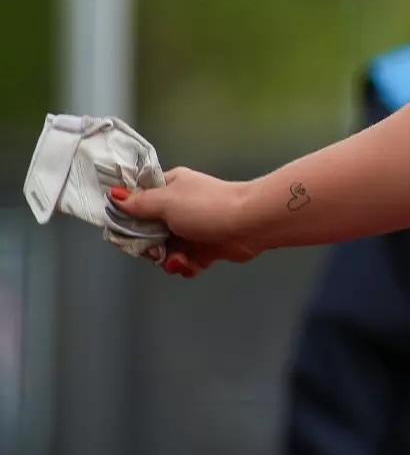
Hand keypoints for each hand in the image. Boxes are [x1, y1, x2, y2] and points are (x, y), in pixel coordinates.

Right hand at [112, 167, 261, 277]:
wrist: (250, 224)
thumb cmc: (208, 207)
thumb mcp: (166, 201)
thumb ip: (138, 203)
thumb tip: (114, 195)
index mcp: (169, 188)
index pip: (136, 204)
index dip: (128, 221)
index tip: (128, 233)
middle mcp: (178, 208)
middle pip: (148, 233)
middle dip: (149, 247)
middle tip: (157, 250)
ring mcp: (192, 229)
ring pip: (165, 251)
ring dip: (169, 260)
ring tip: (179, 260)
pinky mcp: (205, 248)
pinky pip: (185, 262)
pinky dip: (186, 266)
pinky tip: (192, 265)